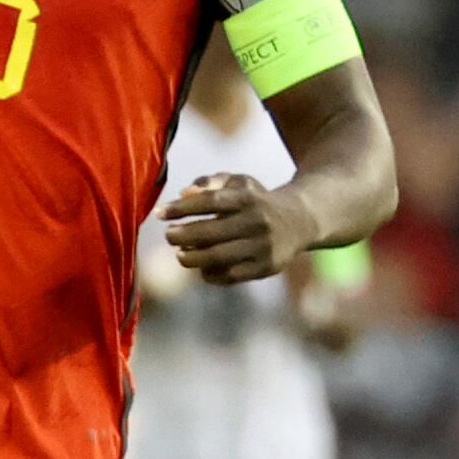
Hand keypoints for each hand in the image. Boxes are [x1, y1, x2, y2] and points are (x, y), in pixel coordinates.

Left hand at [160, 173, 300, 285]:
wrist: (299, 221)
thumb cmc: (257, 201)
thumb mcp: (239, 183)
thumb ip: (211, 183)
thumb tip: (183, 193)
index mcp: (248, 198)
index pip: (209, 202)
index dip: (181, 208)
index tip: (160, 213)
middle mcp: (256, 222)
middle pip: (211, 232)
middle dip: (183, 236)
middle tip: (168, 236)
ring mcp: (262, 247)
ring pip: (219, 257)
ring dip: (193, 258)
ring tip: (180, 255)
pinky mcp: (266, 267)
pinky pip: (230, 275)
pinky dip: (211, 273)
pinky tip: (201, 268)